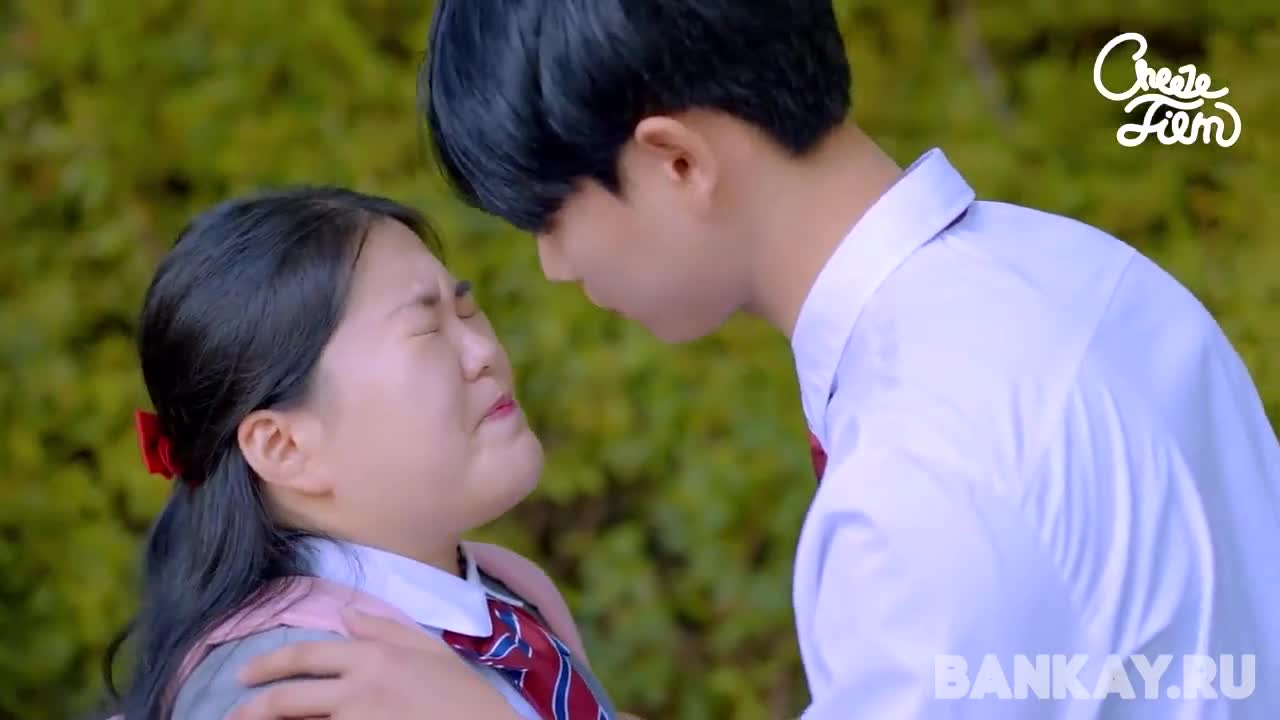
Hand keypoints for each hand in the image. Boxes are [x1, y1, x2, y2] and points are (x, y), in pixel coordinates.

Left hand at [228, 608, 520, 719]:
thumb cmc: (465, 696)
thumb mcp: (431, 651)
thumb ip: (386, 627)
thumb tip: (347, 613)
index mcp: (374, 655)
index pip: (306, 656)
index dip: (269, 666)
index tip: (245, 676)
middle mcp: (360, 687)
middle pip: (287, 697)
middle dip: (252, 708)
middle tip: (233, 716)